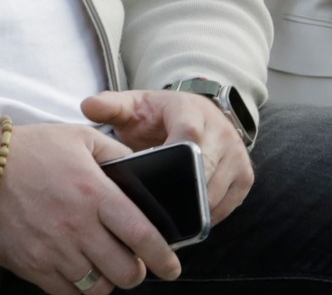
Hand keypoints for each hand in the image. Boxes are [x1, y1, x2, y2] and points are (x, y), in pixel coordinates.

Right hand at [0, 120, 177, 294]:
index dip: (162, 256)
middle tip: (136, 264)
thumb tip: (141, 169)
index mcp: (94, 193)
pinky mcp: (33, 267)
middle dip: (136, 272)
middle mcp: (78, 227)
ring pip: (98, 287)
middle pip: (124, 271)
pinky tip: (82, 273)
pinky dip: (81, 289)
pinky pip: (68, 294)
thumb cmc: (29, 151)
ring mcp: (54, 251)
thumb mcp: (79, 137)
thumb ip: (115, 155)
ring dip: (109, 281)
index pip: (140, 234)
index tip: (172, 265)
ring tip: (107, 268)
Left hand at [81, 88, 254, 220]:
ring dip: (190, 211)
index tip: (153, 178)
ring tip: (162, 224)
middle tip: (148, 216)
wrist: (199, 114)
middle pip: (204, 171)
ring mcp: (236, 156)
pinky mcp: (245, 177)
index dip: (174, 158)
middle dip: (177, 195)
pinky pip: (226, 206)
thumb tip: (87, 106)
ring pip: (215, 194)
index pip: (189, 135)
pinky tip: (183, 223)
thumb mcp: (136, 106)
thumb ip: (111, 107)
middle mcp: (221, 132)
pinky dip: (205, 218)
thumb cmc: (161, 116)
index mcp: (191, 111)